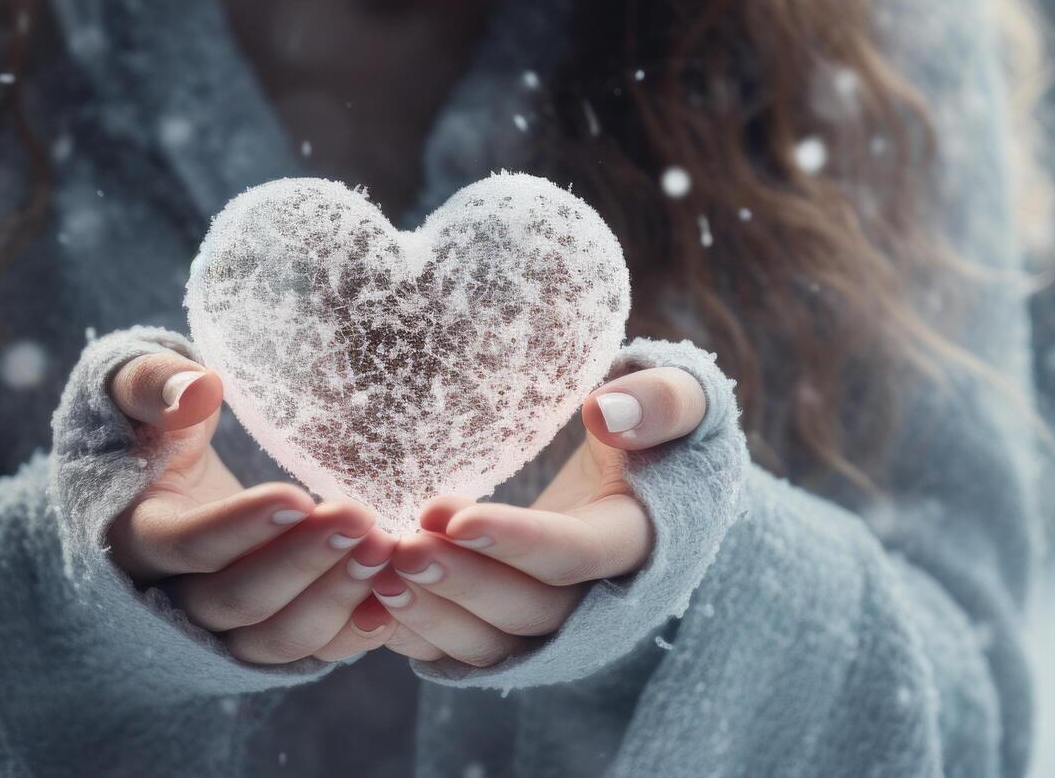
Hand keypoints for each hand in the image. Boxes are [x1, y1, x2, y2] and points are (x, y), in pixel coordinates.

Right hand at [104, 352, 398, 664]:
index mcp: (135, 537)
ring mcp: (218, 629)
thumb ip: (152, 385)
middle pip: (234, 601)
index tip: (298, 497)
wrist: (160, 482)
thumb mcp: (134, 396)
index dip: (239, 528)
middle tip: (361, 521)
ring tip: (384, 549)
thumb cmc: (154, 428)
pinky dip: (352, 633)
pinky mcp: (261, 638)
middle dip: (302, 563)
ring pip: (273, 638)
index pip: (184, 546)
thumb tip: (198, 387)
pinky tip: (392, 597)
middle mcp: (171, 598)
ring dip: (334, 598)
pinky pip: (308, 652)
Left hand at [367, 367, 709, 666]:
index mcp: (638, 543)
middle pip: (530, 609)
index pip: (578, 555)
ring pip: (494, 643)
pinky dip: (417, 637)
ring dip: (434, 615)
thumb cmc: (660, 433)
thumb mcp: (685, 404)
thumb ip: (663, 400)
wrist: (649, 486)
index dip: (518, 542)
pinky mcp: (516, 636)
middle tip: (404, 546)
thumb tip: (606, 410)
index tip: (454, 515)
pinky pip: (465, 652)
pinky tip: (369, 604)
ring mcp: (556, 627)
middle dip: (464, 582)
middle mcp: (599, 600)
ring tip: (378, 572)